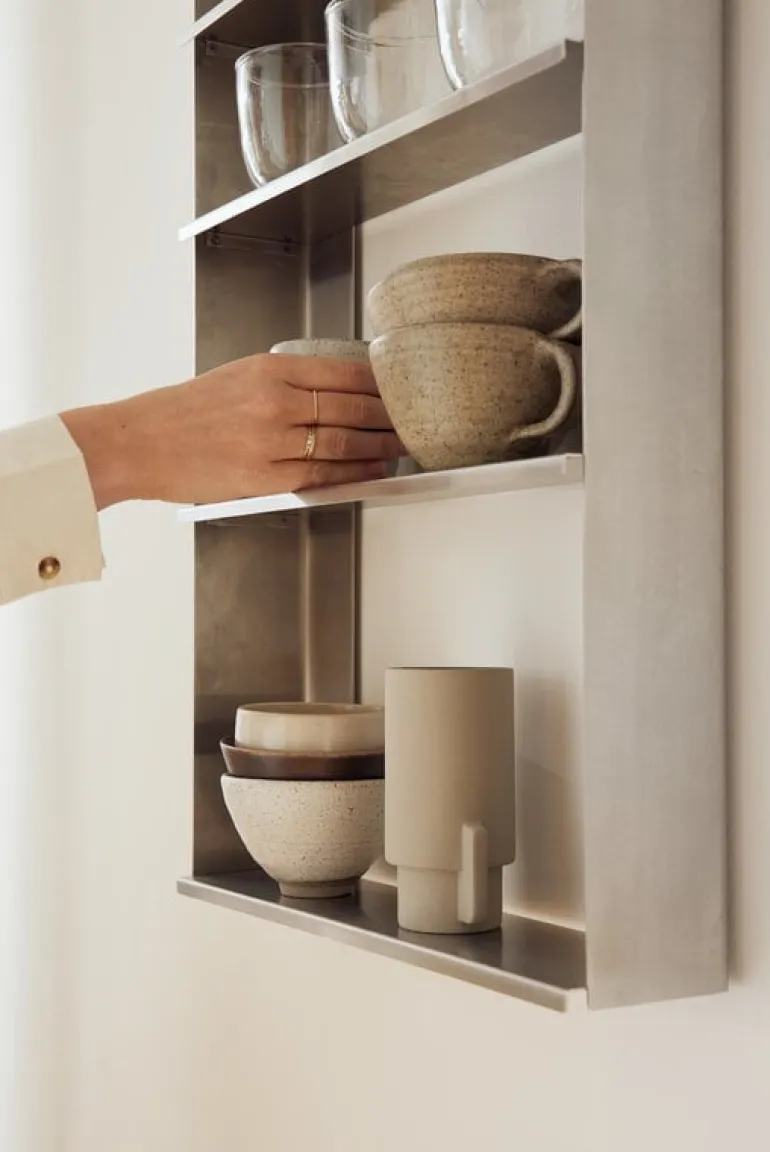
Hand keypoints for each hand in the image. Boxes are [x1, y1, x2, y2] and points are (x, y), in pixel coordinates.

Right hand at [61, 353, 401, 509]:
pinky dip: (354, 471)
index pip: (342, 373)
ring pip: (342, 441)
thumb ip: (283, 384)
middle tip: (416, 420)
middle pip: (350, 407)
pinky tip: (374, 469)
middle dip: (389, 416)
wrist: (139, 441)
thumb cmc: (183, 413)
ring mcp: (270, 439)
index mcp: (269, 369)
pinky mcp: (263, 476)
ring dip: (379, 445)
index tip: (403, 389)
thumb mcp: (236, 378)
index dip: (380, 385)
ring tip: (403, 446)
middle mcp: (274, 400)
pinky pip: (321, 472)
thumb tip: (333, 393)